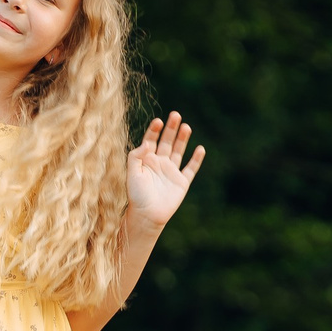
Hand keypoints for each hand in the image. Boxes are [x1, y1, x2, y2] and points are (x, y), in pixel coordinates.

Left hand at [127, 112, 205, 230]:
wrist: (147, 215)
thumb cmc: (136, 195)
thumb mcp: (131, 174)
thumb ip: (135, 157)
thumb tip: (146, 143)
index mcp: (146, 160)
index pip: (151, 140)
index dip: (154, 130)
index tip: (158, 121)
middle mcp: (159, 163)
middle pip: (166, 141)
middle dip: (171, 128)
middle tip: (176, 115)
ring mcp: (171, 172)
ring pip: (178, 151)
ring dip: (182, 139)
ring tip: (186, 126)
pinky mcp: (181, 182)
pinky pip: (191, 168)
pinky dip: (196, 159)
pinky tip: (200, 148)